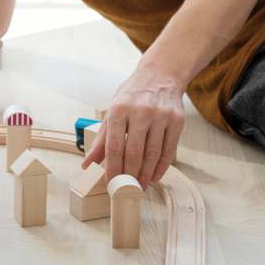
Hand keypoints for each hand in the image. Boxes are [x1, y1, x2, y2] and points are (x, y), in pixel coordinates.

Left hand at [81, 67, 183, 188]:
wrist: (160, 75)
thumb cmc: (132, 95)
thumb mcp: (112, 111)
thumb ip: (101, 140)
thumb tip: (87, 165)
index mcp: (119, 109)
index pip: (114, 146)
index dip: (112, 168)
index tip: (110, 184)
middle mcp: (140, 112)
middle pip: (134, 152)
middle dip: (129, 175)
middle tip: (126, 190)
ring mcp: (161, 116)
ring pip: (152, 153)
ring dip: (145, 174)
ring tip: (140, 186)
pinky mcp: (177, 121)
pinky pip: (169, 149)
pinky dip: (162, 166)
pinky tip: (155, 176)